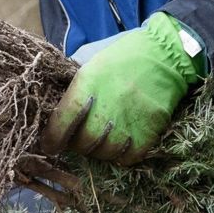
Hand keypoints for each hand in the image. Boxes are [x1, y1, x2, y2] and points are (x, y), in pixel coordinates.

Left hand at [39, 12, 204, 164]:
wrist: (164, 55)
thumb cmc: (123, 58)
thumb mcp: (90, 67)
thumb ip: (75, 91)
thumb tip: (58, 113)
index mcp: (86, 86)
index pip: (62, 122)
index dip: (52, 139)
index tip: (49, 146)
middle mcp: (106, 107)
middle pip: (84, 142)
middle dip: (76, 145)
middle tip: (77, 140)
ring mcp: (128, 121)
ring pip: (105, 152)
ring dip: (98, 151)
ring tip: (98, 142)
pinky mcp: (149, 131)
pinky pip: (129, 157)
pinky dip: (121, 156)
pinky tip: (118, 146)